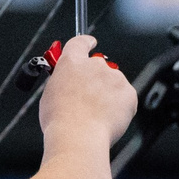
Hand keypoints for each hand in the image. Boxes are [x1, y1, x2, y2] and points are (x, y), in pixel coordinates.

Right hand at [36, 36, 134, 151]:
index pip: (80, 42)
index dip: (86, 42)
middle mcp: (95, 65)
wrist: (79, 137)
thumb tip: (67, 83)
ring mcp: (114, 78)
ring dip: (107, 94)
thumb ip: (61, 81)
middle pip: (98, 66)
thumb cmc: (60, 120)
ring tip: (95, 115)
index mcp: (72, 62)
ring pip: (113, 83)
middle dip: (96, 79)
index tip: (90, 43)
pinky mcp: (129, 93)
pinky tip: (107, 119)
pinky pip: (125, 98)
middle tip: (88, 97)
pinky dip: (119, 107)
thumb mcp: (49, 94)